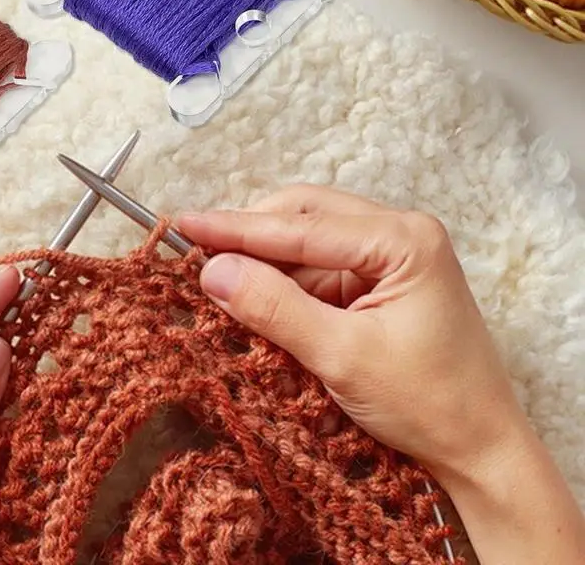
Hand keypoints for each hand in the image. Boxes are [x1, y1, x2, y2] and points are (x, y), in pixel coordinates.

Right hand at [178, 185, 584, 564]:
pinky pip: (319, 267)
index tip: (185, 223)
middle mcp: (399, 232)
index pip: (302, 226)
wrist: (479, 450)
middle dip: (251, 234)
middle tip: (195, 250)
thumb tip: (212, 271)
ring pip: (308, 238)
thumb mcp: (342, 356)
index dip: (237, 227)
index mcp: (403, 239)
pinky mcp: (379, 280)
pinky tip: (254, 294)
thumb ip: (275, 308)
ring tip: (216, 275)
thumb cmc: (428, 404)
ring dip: (265, 258)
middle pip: (305, 215)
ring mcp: (391, 255)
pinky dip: (284, 280)